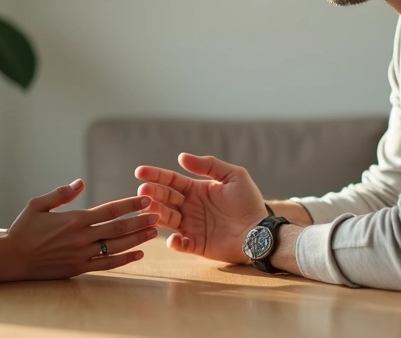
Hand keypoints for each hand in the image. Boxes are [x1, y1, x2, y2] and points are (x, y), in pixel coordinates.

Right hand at [4, 179, 158, 279]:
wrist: (12, 259)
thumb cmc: (23, 229)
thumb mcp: (38, 204)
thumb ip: (61, 193)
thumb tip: (81, 182)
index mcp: (74, 219)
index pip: (109, 211)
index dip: (129, 205)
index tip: (146, 199)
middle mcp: (81, 238)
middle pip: (118, 229)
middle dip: (140, 221)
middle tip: (159, 214)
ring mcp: (81, 255)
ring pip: (116, 247)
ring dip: (138, 239)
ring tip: (155, 232)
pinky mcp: (79, 269)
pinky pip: (107, 264)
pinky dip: (125, 259)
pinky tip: (139, 254)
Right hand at [135, 153, 267, 263]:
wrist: (261, 230)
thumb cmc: (248, 202)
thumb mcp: (234, 176)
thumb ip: (209, 165)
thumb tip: (181, 157)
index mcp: (195, 190)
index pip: (171, 181)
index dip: (155, 175)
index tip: (139, 171)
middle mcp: (189, 207)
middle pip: (165, 199)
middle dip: (152, 194)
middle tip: (143, 191)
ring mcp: (191, 226)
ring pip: (167, 220)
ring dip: (157, 214)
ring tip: (150, 209)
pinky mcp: (197, 244)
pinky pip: (181, 244)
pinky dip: (175, 242)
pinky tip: (173, 238)